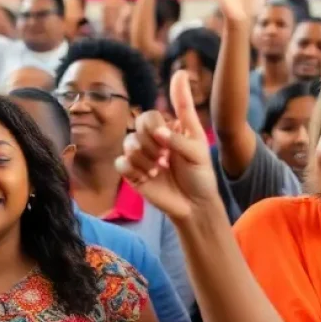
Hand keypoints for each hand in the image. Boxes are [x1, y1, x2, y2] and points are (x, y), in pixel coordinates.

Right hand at [117, 70, 219, 221]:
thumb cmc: (199, 175)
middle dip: (150, 142)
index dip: (156, 127)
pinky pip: (120, 163)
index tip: (167, 143)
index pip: (152, 116)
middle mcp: (153, 139)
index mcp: (169, 129)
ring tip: (157, 170)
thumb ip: (179, 138)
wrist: (193, 206)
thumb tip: (158, 132)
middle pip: (138, 124)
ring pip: (128, 143)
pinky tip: (146, 178)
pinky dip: (133, 170)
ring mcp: (141, 155)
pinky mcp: (132, 173)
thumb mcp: (198, 153)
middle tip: (164, 158)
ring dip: (143, 158)